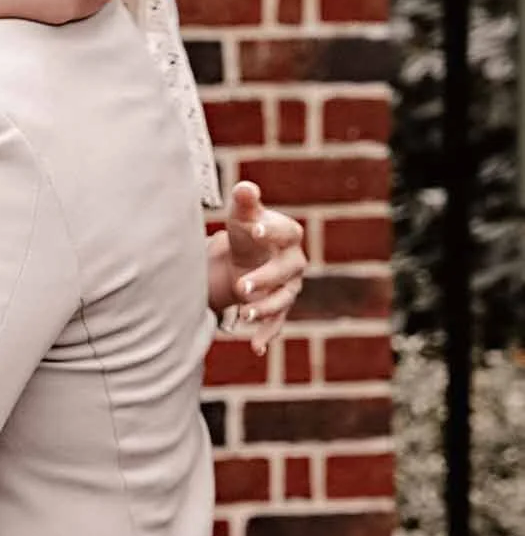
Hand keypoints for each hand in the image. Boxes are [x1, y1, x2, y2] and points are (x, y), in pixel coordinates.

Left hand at [208, 181, 306, 355]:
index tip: (255, 230)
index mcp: (288, 235)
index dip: (272, 231)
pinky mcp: (279, 307)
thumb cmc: (246, 233)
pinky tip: (255, 348)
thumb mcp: (242, 217)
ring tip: (243, 316)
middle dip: (264, 278)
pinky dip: (267, 335)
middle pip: (285, 271)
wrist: (246, 257)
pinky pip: (277, 323)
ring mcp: (289, 287)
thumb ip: (245, 203)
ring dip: (265, 309)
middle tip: (241, 286)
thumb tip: (244, 187)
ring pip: (282, 300)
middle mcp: (294, 262)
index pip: (286, 232)